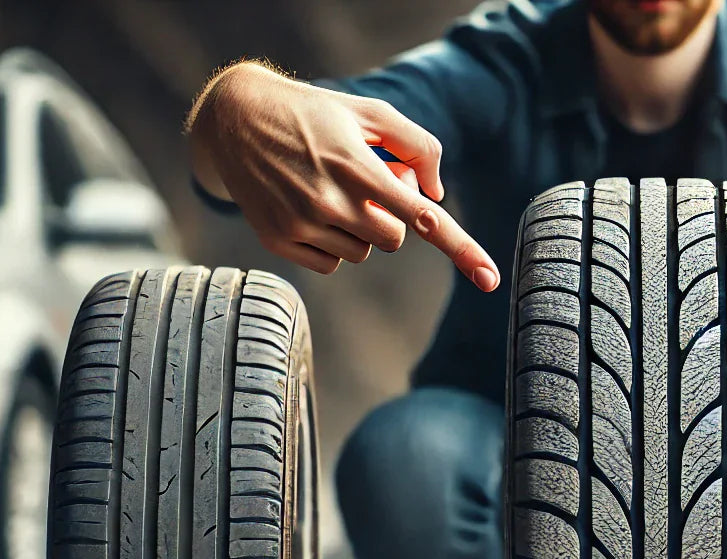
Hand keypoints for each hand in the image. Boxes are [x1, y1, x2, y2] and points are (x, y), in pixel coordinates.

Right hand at [189, 62, 500, 290]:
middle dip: (388, 216)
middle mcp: (331, 200)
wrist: (236, 119)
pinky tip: (308, 209)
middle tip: (361, 182)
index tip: (490, 278)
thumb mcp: (369, 112)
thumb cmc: (315, 114)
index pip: (422, 217)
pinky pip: (331, 264)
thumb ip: (417, 145)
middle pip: (393, 239)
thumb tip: (435, 194)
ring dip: (357, 228)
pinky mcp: (279, 240)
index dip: (462, 247)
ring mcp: (302, 223)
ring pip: (362, 253)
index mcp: (359, 168)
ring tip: (328, 189)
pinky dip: (331, 243)